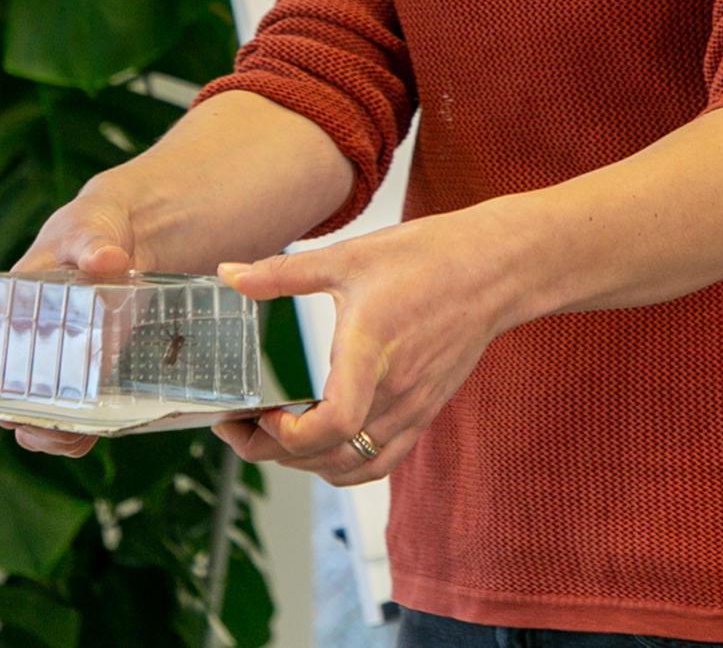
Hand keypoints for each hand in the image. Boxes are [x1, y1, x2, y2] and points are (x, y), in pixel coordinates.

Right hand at [4, 178, 144, 458]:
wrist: (123, 233)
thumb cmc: (91, 228)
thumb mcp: (89, 228)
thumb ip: (93, 242)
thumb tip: (108, 259)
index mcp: (6, 310)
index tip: (20, 409)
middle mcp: (23, 344)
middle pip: (10, 400)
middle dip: (31, 423)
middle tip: (58, 430)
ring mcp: (54, 363)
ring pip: (40, 416)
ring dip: (55, 435)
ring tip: (78, 438)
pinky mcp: (85, 373)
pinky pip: (75, 414)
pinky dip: (84, 429)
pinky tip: (102, 432)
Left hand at [211, 209, 511, 486]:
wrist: (494, 269)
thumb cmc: (427, 258)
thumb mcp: (348, 256)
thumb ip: (283, 272)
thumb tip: (229, 273)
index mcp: (372, 351)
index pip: (335, 424)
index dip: (290, 434)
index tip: (262, 413)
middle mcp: (394, 390)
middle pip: (330, 455)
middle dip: (273, 451)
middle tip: (240, 426)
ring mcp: (412, 407)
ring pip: (352, 467)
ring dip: (306, 463)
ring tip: (274, 434)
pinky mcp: (423, 411)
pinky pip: (380, 461)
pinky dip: (344, 465)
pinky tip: (321, 442)